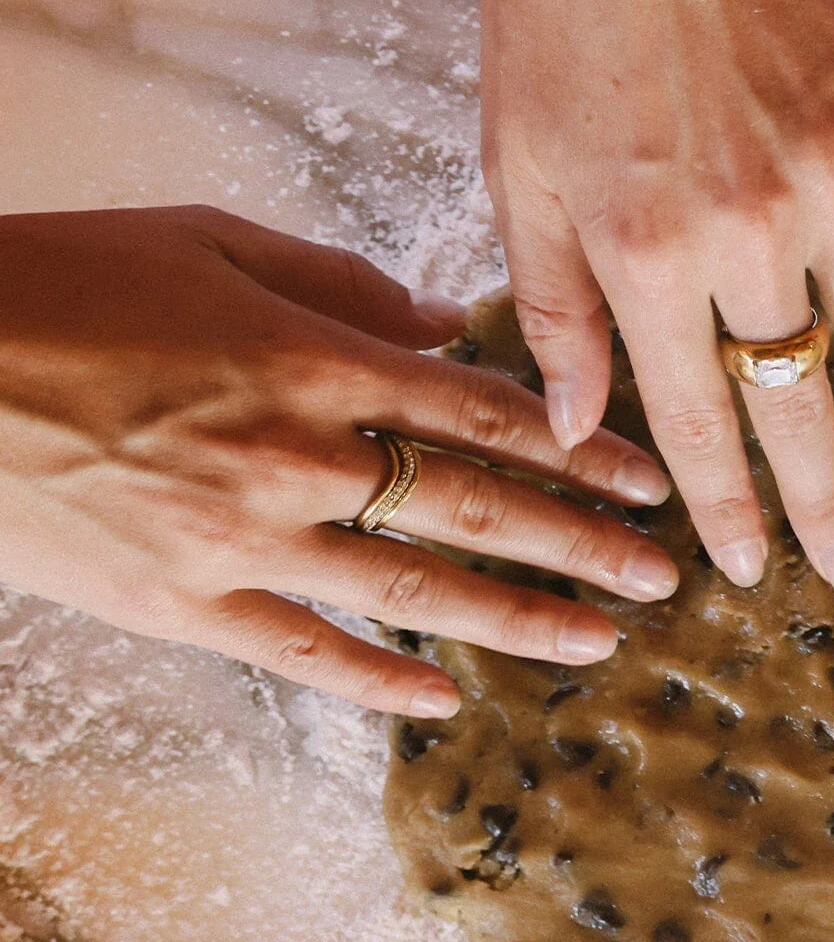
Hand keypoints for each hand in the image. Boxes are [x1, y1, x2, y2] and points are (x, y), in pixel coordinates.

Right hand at [0, 207, 675, 716]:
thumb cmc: (61, 283)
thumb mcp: (207, 240)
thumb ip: (340, 281)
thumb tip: (444, 320)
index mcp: (309, 359)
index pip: (483, 412)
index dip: (576, 447)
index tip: (647, 476)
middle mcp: (295, 457)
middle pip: (474, 509)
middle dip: (583, 543)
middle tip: (665, 572)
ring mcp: (239, 542)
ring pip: (412, 593)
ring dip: (517, 619)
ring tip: (600, 638)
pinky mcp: (179, 605)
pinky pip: (301, 654)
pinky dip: (376, 681)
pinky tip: (444, 701)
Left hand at [479, 0, 833, 595]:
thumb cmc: (555, 13)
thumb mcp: (516, 167)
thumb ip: (552, 307)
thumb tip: (580, 426)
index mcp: (642, 253)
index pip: (692, 419)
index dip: (723, 505)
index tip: (748, 569)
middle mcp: (748, 232)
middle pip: (798, 401)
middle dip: (827, 503)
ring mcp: (831, 175)